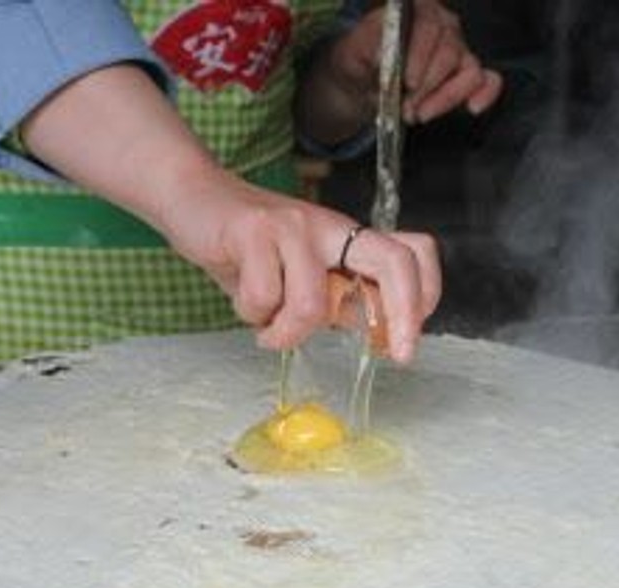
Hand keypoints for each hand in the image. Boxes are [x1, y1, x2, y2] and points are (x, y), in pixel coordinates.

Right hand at [159, 168, 440, 361]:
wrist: (194, 201)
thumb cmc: (250, 249)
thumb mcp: (302, 279)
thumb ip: (339, 302)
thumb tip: (380, 334)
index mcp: (348, 238)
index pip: (411, 253)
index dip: (424, 296)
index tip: (407, 342)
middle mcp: (331, 228)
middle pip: (394, 261)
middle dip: (403, 315)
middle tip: (392, 355)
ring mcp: (295, 226)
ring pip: (312, 305)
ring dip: (284, 332)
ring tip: (266, 326)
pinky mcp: (255, 229)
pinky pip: (264, 298)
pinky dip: (251, 314)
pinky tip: (243, 301)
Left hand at [299, 0, 502, 143]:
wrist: (362, 85)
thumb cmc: (361, 63)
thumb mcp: (353, 50)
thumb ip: (369, 43)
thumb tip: (387, 52)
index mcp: (417, 9)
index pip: (429, 25)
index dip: (420, 55)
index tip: (407, 82)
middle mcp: (444, 24)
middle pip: (450, 52)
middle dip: (429, 86)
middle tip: (406, 107)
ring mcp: (460, 49)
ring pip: (469, 70)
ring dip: (446, 97)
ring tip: (419, 113)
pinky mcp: (468, 75)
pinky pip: (488, 80)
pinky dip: (485, 94)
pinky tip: (472, 108)